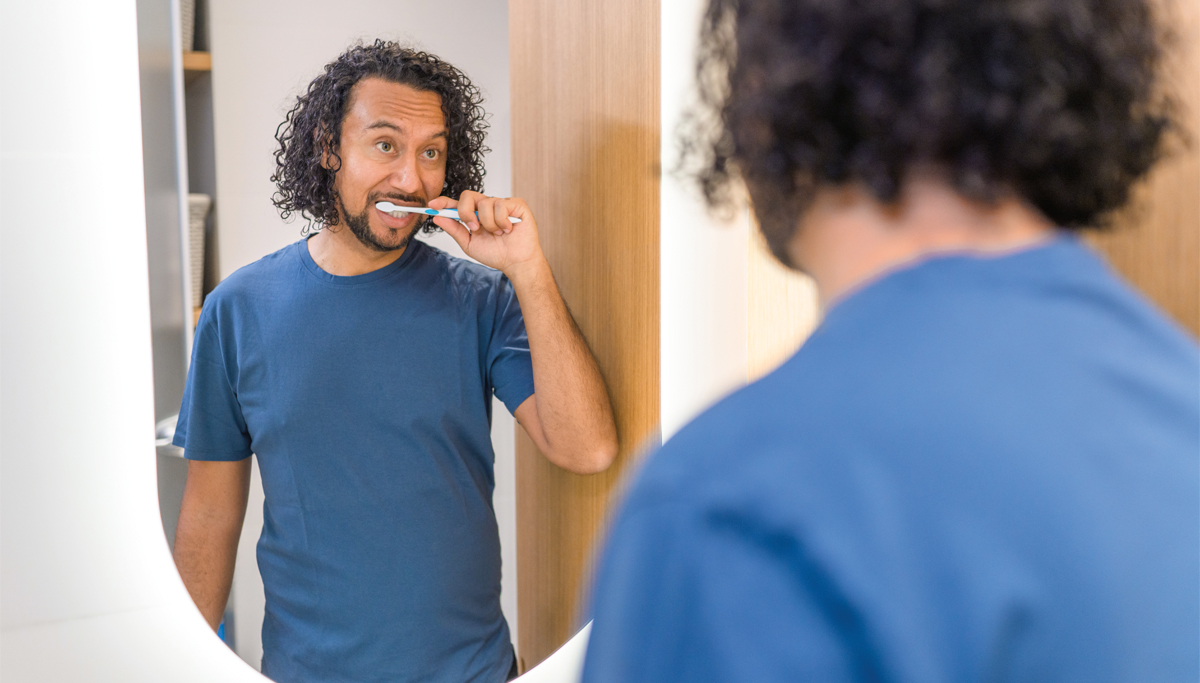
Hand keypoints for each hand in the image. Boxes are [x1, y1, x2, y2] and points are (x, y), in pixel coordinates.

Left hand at [428, 192, 544, 276]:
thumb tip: (438, 217)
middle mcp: (486, 206)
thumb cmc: (496, 254)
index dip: (444, 201)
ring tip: (498, 233)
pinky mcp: (516, 204)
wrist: (516, 262)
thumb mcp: (469, 243)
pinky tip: (508, 229)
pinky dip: (502, 221)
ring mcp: (501, 203)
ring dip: (489, 224)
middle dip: (466, 212)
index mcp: (474, 214)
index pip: (457, 203)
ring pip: (484, 203)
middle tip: (474, 228)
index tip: (432, 205)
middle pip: (467, 196)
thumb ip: (454, 230)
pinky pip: (501, 205)